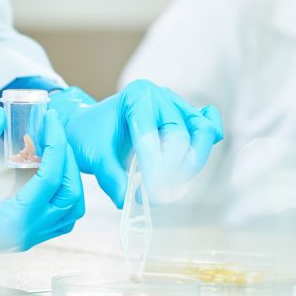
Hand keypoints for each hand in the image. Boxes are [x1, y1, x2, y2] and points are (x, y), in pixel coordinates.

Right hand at [0, 107, 83, 267]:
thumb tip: (2, 113)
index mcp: (14, 218)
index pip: (52, 177)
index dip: (57, 143)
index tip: (52, 119)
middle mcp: (28, 233)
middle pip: (70, 195)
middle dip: (67, 158)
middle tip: (54, 131)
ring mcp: (28, 239)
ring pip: (71, 210)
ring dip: (69, 178)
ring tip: (53, 151)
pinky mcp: (25, 239)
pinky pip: (59, 219)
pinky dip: (62, 194)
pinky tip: (45, 173)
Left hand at [50, 80, 222, 206]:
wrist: (88, 125)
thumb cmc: (89, 135)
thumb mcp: (93, 155)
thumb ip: (110, 177)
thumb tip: (125, 199)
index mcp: (137, 96)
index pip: (153, 133)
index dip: (153, 166)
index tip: (147, 193)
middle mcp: (161, 96)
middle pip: (184, 134)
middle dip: (174, 170)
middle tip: (157, 196)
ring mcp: (177, 106)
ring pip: (201, 134)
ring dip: (190, 166)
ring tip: (167, 189)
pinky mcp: (186, 119)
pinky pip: (207, 129)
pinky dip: (205, 147)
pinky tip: (193, 164)